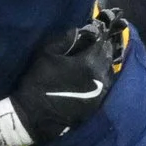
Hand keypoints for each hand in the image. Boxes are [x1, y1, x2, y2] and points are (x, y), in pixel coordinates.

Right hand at [10, 11, 126, 143]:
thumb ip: (65, 38)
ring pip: (109, 72)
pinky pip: (106, 87)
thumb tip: (79, 30)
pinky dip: (102, 78)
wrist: (35, 117)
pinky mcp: (98, 105)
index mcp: (89, 62)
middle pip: (108, 57)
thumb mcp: (46, 54)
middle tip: (95, 43)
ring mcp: (102, 93)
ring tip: (94, 60)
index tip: (96, 29)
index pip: (102, 42)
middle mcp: (101, 77)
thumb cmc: (39, 82)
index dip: (99, 34)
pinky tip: (93, 77)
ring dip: (104, 64)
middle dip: (103, 48)